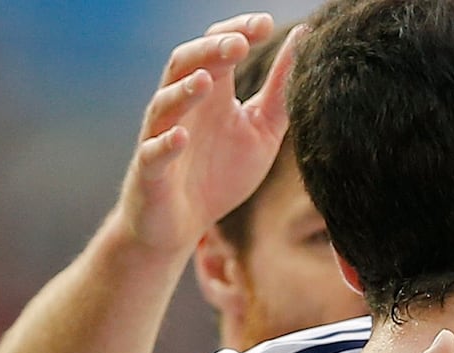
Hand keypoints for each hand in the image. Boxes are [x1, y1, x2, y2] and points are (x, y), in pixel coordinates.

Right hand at [105, 13, 303, 255]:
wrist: (185, 228)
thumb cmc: (222, 173)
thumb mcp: (262, 128)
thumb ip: (280, 89)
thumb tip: (303, 39)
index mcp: (211, 94)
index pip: (216, 48)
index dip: (237, 32)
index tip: (267, 23)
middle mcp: (182, 108)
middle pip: (186, 64)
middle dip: (210, 51)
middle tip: (239, 43)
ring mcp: (161, 137)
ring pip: (164, 104)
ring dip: (183, 91)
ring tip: (206, 80)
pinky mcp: (151, 173)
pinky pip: (152, 153)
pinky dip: (165, 144)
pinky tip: (180, 136)